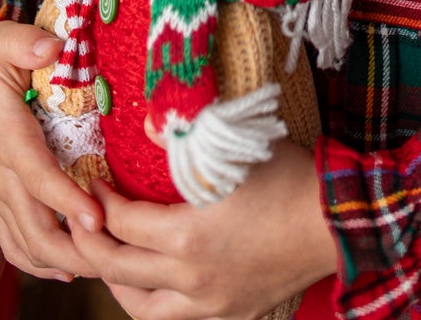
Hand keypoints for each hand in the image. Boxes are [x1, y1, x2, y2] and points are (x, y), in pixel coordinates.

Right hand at [0, 21, 105, 281]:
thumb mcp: (5, 39)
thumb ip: (27, 43)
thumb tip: (51, 49)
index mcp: (8, 136)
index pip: (38, 175)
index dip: (65, 200)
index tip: (96, 220)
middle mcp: (0, 173)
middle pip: (35, 225)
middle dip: (74, 248)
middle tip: (116, 256)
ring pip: (26, 243)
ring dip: (63, 260)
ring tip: (103, 266)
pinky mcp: (0, 200)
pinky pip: (14, 243)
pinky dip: (40, 262)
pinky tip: (69, 270)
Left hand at [68, 138, 336, 319]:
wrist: (338, 222)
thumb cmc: (291, 177)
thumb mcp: (235, 148)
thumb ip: (188, 139)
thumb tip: (149, 121)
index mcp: (187, 237)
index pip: (121, 223)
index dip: (99, 201)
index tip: (92, 181)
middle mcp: (190, 279)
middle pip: (117, 269)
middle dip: (91, 243)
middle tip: (82, 219)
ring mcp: (210, 303)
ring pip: (140, 307)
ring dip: (116, 282)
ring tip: (109, 256)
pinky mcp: (230, 313)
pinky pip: (174, 319)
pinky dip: (152, 302)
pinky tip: (151, 282)